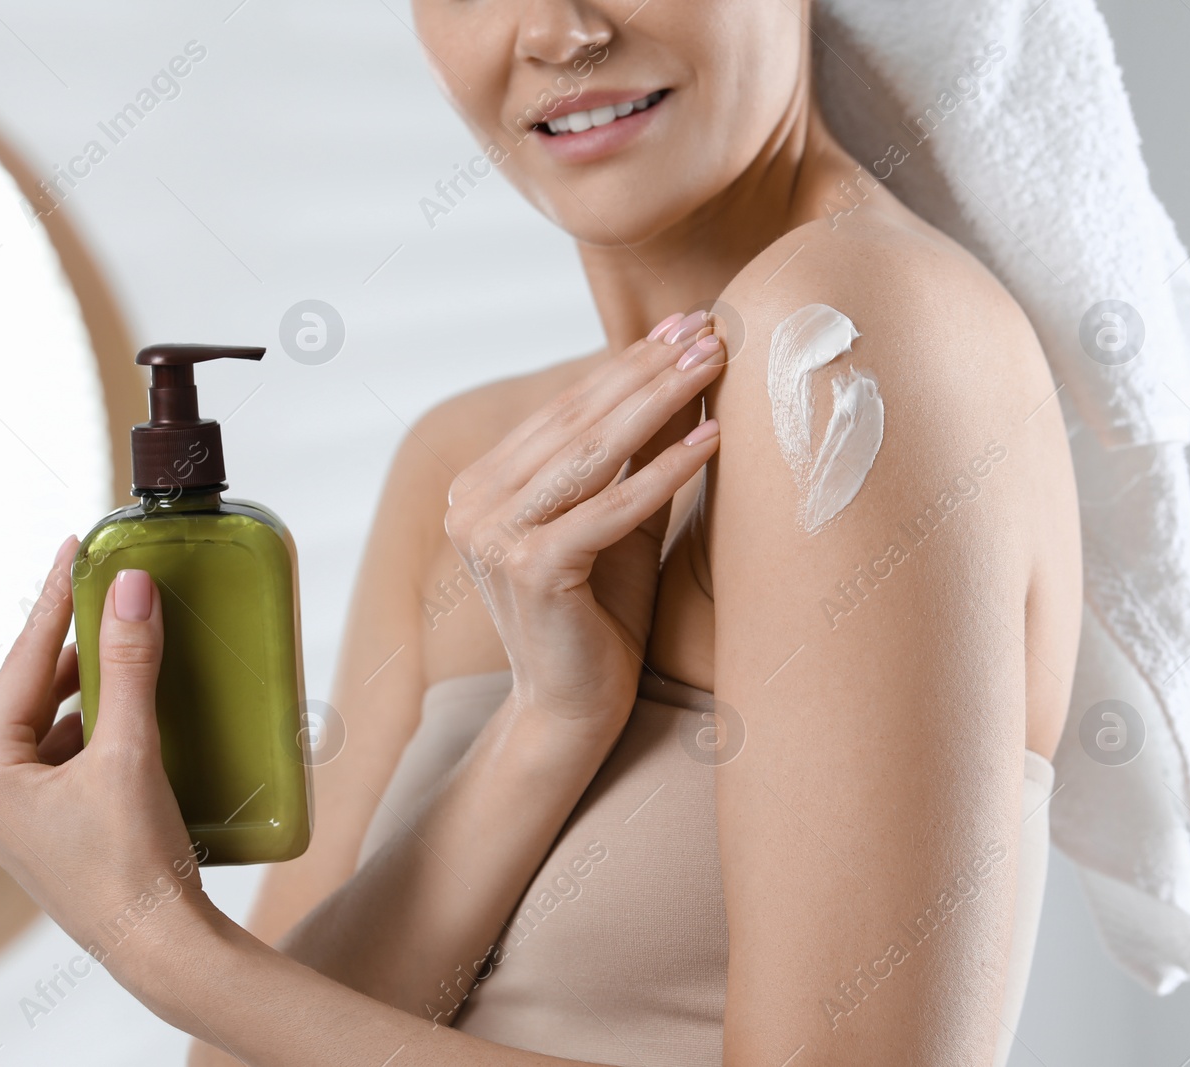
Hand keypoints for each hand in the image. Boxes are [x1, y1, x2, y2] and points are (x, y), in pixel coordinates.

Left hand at [0, 539, 217, 969]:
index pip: (20, 662)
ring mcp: (13, 813)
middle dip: (75, 645)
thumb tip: (129, 591)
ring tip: (129, 643)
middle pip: (32, 690)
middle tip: (111, 592)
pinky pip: (66, 753)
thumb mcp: (129, 752)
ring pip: (50, 722)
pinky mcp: (46, 827)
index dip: (53, 600)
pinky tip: (134, 708)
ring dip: (91, 685)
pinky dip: (99, 724)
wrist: (159, 946)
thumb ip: (127, 665)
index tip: (74, 549)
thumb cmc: (131, 864)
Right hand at [444, 312, 723, 737]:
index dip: (628, 363)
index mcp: (482, 487)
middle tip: (709, 326)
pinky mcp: (531, 569)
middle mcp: (474, 505)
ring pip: (592, 453)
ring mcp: (494, 537)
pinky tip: (711, 440)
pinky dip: (664, 472)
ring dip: (660, 401)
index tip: (684, 324)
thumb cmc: (599, 615)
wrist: (572, 710)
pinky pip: (610, 508)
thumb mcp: (616, 520)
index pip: (566, 410)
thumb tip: (681, 374)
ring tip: (715, 361)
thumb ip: (632, 456)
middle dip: (649, 369)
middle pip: (578, 421)